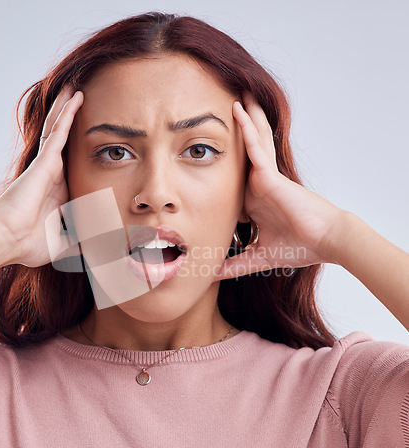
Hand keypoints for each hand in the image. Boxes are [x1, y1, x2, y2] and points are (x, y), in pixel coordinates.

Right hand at [0, 86, 83, 266]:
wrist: (8, 240)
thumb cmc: (30, 243)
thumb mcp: (65, 243)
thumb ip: (83, 242)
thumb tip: (102, 250)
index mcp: (59, 191)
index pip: (75, 166)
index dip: (84, 152)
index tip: (100, 141)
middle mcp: (54, 174)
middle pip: (66, 141)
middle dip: (74, 122)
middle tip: (88, 103)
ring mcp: (48, 165)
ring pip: (61, 129)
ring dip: (70, 108)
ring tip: (79, 88)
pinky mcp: (45, 160)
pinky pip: (59, 131)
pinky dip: (68, 113)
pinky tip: (77, 96)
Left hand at [216, 92, 344, 279]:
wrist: (324, 242)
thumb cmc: (299, 246)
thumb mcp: (259, 257)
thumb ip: (236, 266)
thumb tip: (212, 276)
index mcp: (254, 201)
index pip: (232, 179)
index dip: (218, 167)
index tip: (198, 153)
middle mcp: (257, 185)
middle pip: (241, 154)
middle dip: (233, 134)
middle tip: (215, 114)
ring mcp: (264, 178)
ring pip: (250, 143)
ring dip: (242, 120)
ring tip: (232, 96)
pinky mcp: (270, 176)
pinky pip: (256, 148)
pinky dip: (247, 129)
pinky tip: (237, 109)